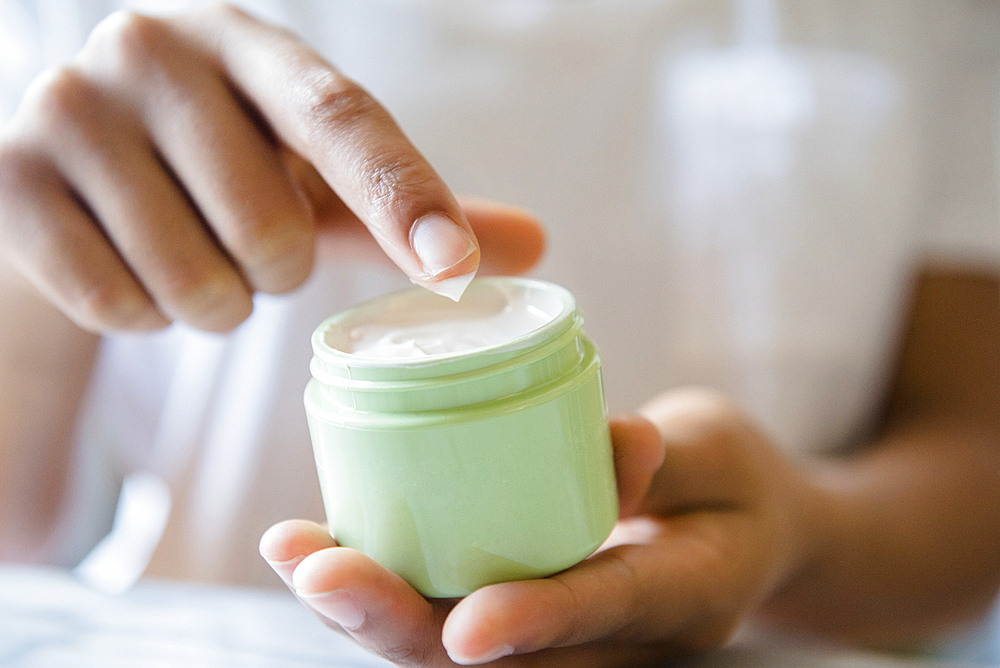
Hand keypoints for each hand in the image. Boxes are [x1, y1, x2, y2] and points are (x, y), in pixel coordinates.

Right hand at [0, 4, 542, 332]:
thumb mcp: (312, 171)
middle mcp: (155, 50)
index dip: (404, 198)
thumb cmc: (219, 163)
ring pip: (196, 284)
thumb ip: (409, 206)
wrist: (71, 162)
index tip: (453, 267)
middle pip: (273, 235)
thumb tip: (536, 246)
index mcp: (252, 45)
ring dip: (211, 302)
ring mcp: (71, 108)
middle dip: (274, 272)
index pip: (343, 121)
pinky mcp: (10, 179)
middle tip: (242, 238)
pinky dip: (141, 314)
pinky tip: (126, 263)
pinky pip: (118, 306)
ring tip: (187, 249)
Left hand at [260, 389, 817, 666]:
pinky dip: (387, 585)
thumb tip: (618, 443)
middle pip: (503, 661)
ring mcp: (568, 638)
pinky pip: (452, 614)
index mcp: (684, 597)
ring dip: (372, 609)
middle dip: (403, 623)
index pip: (607, 612)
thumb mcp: (720, 453)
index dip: (539, 622)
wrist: (742, 535)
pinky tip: (322, 548)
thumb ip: (667, 456)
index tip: (462, 625)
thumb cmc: (734, 486)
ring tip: (294, 553)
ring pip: (460, 651)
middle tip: (319, 569)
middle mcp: (616, 640)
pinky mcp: (530, 616)